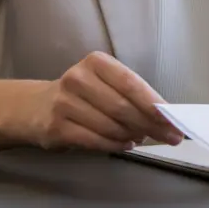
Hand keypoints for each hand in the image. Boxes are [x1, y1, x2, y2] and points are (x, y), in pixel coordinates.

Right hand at [17, 51, 183, 151]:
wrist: (35, 107)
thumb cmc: (81, 94)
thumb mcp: (103, 83)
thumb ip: (130, 95)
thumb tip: (164, 115)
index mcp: (96, 62)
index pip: (131, 83)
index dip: (154, 103)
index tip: (173, 118)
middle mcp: (78, 79)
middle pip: (123, 107)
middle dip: (151, 124)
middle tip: (170, 136)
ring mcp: (64, 103)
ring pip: (111, 126)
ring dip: (132, 136)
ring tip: (142, 138)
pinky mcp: (56, 127)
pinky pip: (95, 140)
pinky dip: (115, 145)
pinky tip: (125, 145)